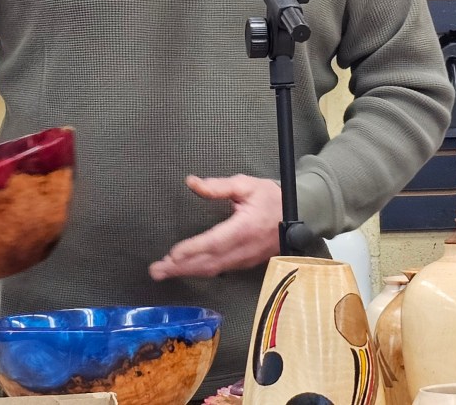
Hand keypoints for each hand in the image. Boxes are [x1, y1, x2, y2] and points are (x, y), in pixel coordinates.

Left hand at [148, 174, 282, 279]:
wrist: (299, 214)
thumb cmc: (270, 197)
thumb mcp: (246, 184)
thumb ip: (218, 186)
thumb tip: (192, 182)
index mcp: (244, 228)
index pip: (214, 242)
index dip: (193, 249)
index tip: (173, 254)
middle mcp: (244, 249)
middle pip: (209, 262)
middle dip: (181, 268)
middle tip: (156, 270)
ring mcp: (245, 259)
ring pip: (213, 269)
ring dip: (187, 271)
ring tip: (163, 271)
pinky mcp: (245, 263)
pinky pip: (220, 270)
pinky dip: (200, 271)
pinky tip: (185, 269)